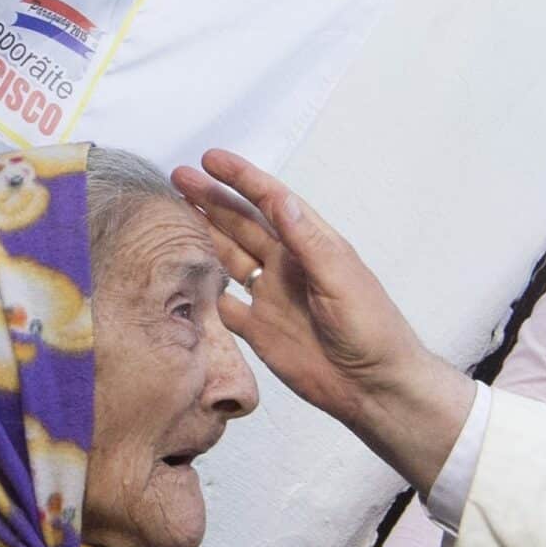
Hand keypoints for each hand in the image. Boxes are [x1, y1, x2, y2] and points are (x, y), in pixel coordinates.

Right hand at [172, 151, 474, 491]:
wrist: (374, 387)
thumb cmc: (372, 328)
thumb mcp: (342, 279)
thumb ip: (309, 244)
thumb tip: (281, 201)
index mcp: (311, 246)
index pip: (271, 202)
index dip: (241, 179)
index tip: (210, 159)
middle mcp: (287, 265)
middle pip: (242, 225)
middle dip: (211, 200)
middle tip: (177, 178)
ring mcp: (271, 297)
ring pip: (228, 258)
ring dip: (202, 237)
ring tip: (171, 216)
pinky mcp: (259, 330)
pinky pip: (223, 305)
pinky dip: (201, 291)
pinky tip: (178, 276)